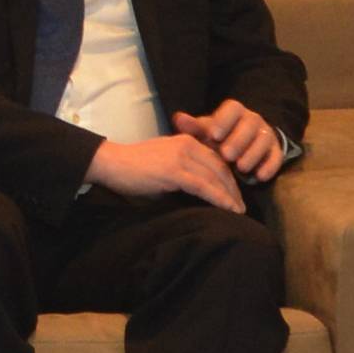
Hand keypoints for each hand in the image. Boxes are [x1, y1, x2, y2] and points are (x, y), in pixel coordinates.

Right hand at [87, 133, 244, 212]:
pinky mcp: (174, 171)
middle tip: (241, 206)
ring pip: (216, 177)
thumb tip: (201, 190)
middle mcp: (188, 145)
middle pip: (220, 167)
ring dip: (230, 196)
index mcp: (186, 141)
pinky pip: (204, 186)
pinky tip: (228, 209)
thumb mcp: (165, 162)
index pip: (216, 159)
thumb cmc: (135, 168)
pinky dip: (219, 198)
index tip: (235, 193)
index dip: (229, 177)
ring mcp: (181, 157)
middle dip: (233, 188)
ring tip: (239, 211)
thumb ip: (184, 170)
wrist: (112, 163)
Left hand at [176, 102, 285, 181]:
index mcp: (235, 112)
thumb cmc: (218, 140)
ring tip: (241, 167)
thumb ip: (193, 128)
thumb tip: (178, 117)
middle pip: (250, 124)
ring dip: (253, 153)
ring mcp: (266, 134)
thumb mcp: (205, 133)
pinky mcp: (275, 151)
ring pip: (264, 139)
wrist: (239, 148)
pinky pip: (276, 156)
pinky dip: (270, 166)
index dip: (224, 121)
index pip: (233, 109)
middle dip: (239, 140)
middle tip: (226, 155)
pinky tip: (259, 176)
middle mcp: (253, 120)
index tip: (214, 135)